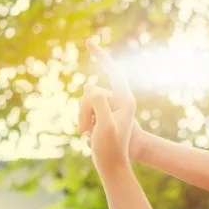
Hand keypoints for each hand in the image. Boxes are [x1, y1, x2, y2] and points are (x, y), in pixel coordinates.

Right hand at [80, 41, 135, 178]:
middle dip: (85, 109)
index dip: (102, 56)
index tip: (88, 43)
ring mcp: (110, 107)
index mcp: (125, 100)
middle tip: (90, 130)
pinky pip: (85, 109)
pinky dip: (84, 121)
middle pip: (92, 90)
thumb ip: (97, 101)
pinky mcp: (103, 114)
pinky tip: (90, 135)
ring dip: (83, 118)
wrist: (113, 165)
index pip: (114, 71)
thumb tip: (90, 84)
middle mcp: (119, 100)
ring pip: (85, 100)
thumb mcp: (105, 123)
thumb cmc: (111, 147)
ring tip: (91, 134)